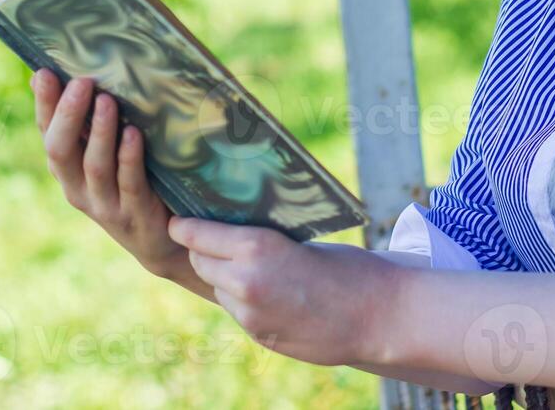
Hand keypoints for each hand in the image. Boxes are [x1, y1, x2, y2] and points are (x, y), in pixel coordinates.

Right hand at [34, 68, 185, 279]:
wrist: (161, 241)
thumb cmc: (132, 182)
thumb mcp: (104, 155)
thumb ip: (88, 122)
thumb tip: (65, 74)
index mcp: (66, 169)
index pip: (46, 133)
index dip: (44, 104)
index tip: (44, 73)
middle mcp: (77, 188)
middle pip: (61, 150)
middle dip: (69, 115)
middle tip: (80, 81)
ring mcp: (104, 204)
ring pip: (95, 166)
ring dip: (100, 132)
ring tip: (108, 100)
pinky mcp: (135, 214)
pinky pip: (130, 183)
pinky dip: (129, 158)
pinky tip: (134, 134)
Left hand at [166, 215, 402, 366]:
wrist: (374, 315)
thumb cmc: (343, 266)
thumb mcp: (295, 240)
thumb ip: (257, 243)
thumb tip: (225, 234)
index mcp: (256, 247)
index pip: (196, 234)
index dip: (186, 226)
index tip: (180, 220)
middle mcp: (245, 281)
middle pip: (199, 261)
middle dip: (204, 250)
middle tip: (216, 239)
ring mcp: (250, 313)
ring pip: (217, 287)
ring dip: (224, 277)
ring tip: (254, 267)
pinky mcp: (258, 334)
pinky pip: (236, 310)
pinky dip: (243, 300)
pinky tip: (270, 293)